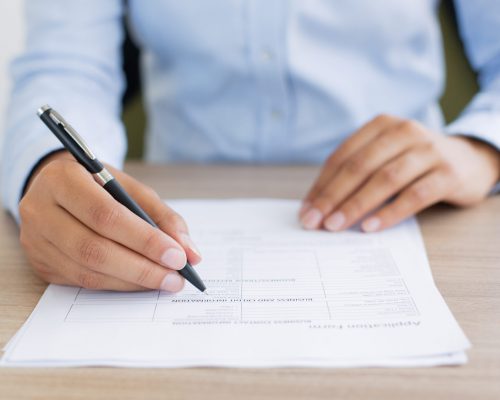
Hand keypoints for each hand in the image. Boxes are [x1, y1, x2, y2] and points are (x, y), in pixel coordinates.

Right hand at [19, 151, 201, 290]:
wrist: (56, 188)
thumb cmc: (98, 185)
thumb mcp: (130, 187)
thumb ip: (162, 216)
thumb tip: (190, 252)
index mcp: (62, 179)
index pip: (106, 216)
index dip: (144, 240)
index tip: (178, 256)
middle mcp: (40, 210)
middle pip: (94, 249)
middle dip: (142, 267)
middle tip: (176, 277)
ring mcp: (36, 240)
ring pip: (88, 271)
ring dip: (133, 281)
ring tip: (165, 281)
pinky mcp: (40, 263)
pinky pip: (82, 281)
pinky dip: (118, 284)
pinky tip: (141, 282)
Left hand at [300, 114, 499, 231]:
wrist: (470, 159)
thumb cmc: (414, 161)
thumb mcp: (385, 156)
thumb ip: (357, 172)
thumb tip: (318, 205)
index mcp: (381, 126)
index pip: (342, 157)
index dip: (321, 185)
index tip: (306, 210)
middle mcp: (404, 132)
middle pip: (359, 167)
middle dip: (332, 196)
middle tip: (314, 221)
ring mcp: (428, 151)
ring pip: (384, 179)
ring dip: (356, 205)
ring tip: (335, 226)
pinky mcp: (448, 173)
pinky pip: (414, 195)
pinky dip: (390, 213)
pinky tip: (370, 227)